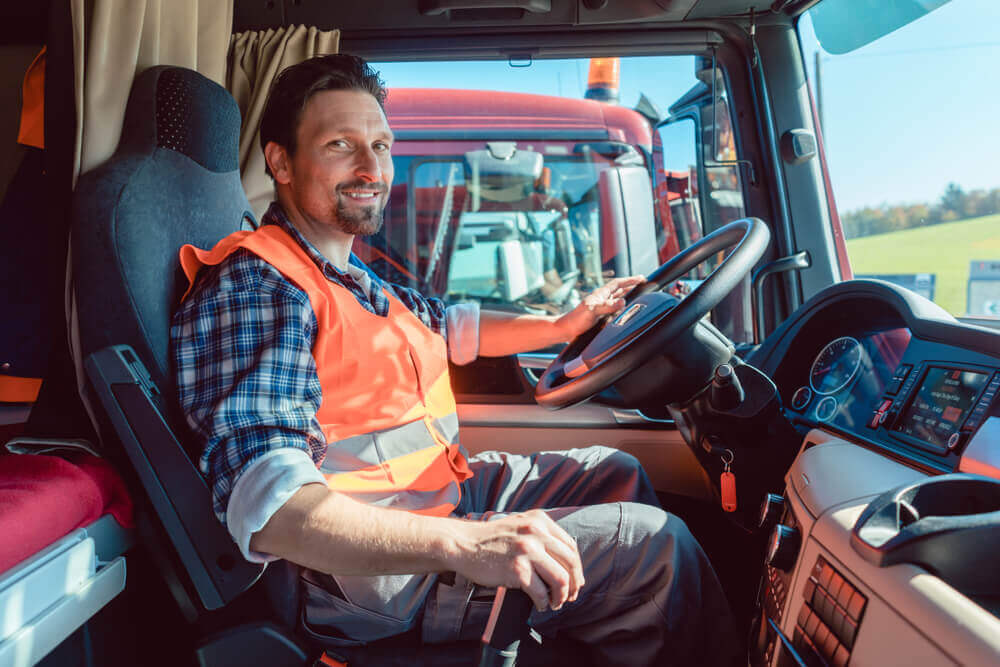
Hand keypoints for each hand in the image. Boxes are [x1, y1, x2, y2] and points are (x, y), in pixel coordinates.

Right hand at [449, 510, 584, 611]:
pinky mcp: (517, 569)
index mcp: (540, 521)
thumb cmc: (490, 539)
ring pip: (561, 579)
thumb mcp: (520, 525)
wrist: (463, 544)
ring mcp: (527, 550)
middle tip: (570, 596)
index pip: (570, 546)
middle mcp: (536, 532)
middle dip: (574, 584)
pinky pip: (541, 592)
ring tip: (555, 603)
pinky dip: (543, 603)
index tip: (575, 581)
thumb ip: (540, 536)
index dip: (576, 568)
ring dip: (561, 596)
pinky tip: (539, 605)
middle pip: (570, 563)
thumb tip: (563, 563)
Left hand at [555, 275, 645, 339]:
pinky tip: (623, 310)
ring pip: (617, 298)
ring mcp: (600, 307)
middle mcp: (601, 299)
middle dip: (631, 285)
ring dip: (627, 294)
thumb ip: (608, 306)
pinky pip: (614, 308)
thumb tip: (623, 301)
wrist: (566, 330)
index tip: (641, 278)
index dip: (630, 280)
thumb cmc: (576, 319)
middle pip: (619, 289)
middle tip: (642, 283)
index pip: (618, 283)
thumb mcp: (593, 311)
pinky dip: (621, 307)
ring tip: (637, 292)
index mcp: (600, 294)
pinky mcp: (599, 316)